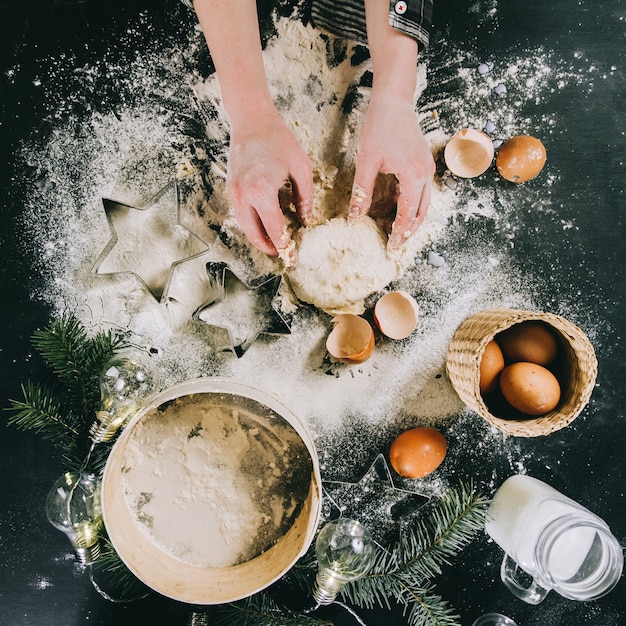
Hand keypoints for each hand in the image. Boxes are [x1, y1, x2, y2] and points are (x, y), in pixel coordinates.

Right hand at [227, 109, 313, 263]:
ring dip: (259, 238)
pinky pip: (241, 215)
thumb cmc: (278, 139)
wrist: (251, 120)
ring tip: (276, 244)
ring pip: (245, 227)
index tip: (294, 258)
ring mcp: (234, 194)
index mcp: (262, 192)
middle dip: (270, 248)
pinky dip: (252, 225)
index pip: (275, 229)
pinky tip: (266, 226)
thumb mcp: (301, 168)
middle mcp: (244, 196)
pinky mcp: (231, 190)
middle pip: (255, 235)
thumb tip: (306, 221)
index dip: (286, 246)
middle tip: (284, 255)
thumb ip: (305, 198)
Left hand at [349, 94, 434, 249]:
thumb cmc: (380, 126)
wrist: (394, 101)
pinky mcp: (424, 164)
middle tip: (396, 246)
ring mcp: (428, 168)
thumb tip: (354, 217)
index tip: (391, 247)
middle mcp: (426, 173)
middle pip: (421, 213)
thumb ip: (362, 192)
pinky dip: (413, 205)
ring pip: (424, 204)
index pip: (407, 213)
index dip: (399, 232)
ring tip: (399, 234)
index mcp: (413, 175)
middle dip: (409, 232)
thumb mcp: (366, 161)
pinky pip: (421, 192)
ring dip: (413, 220)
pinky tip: (399, 211)